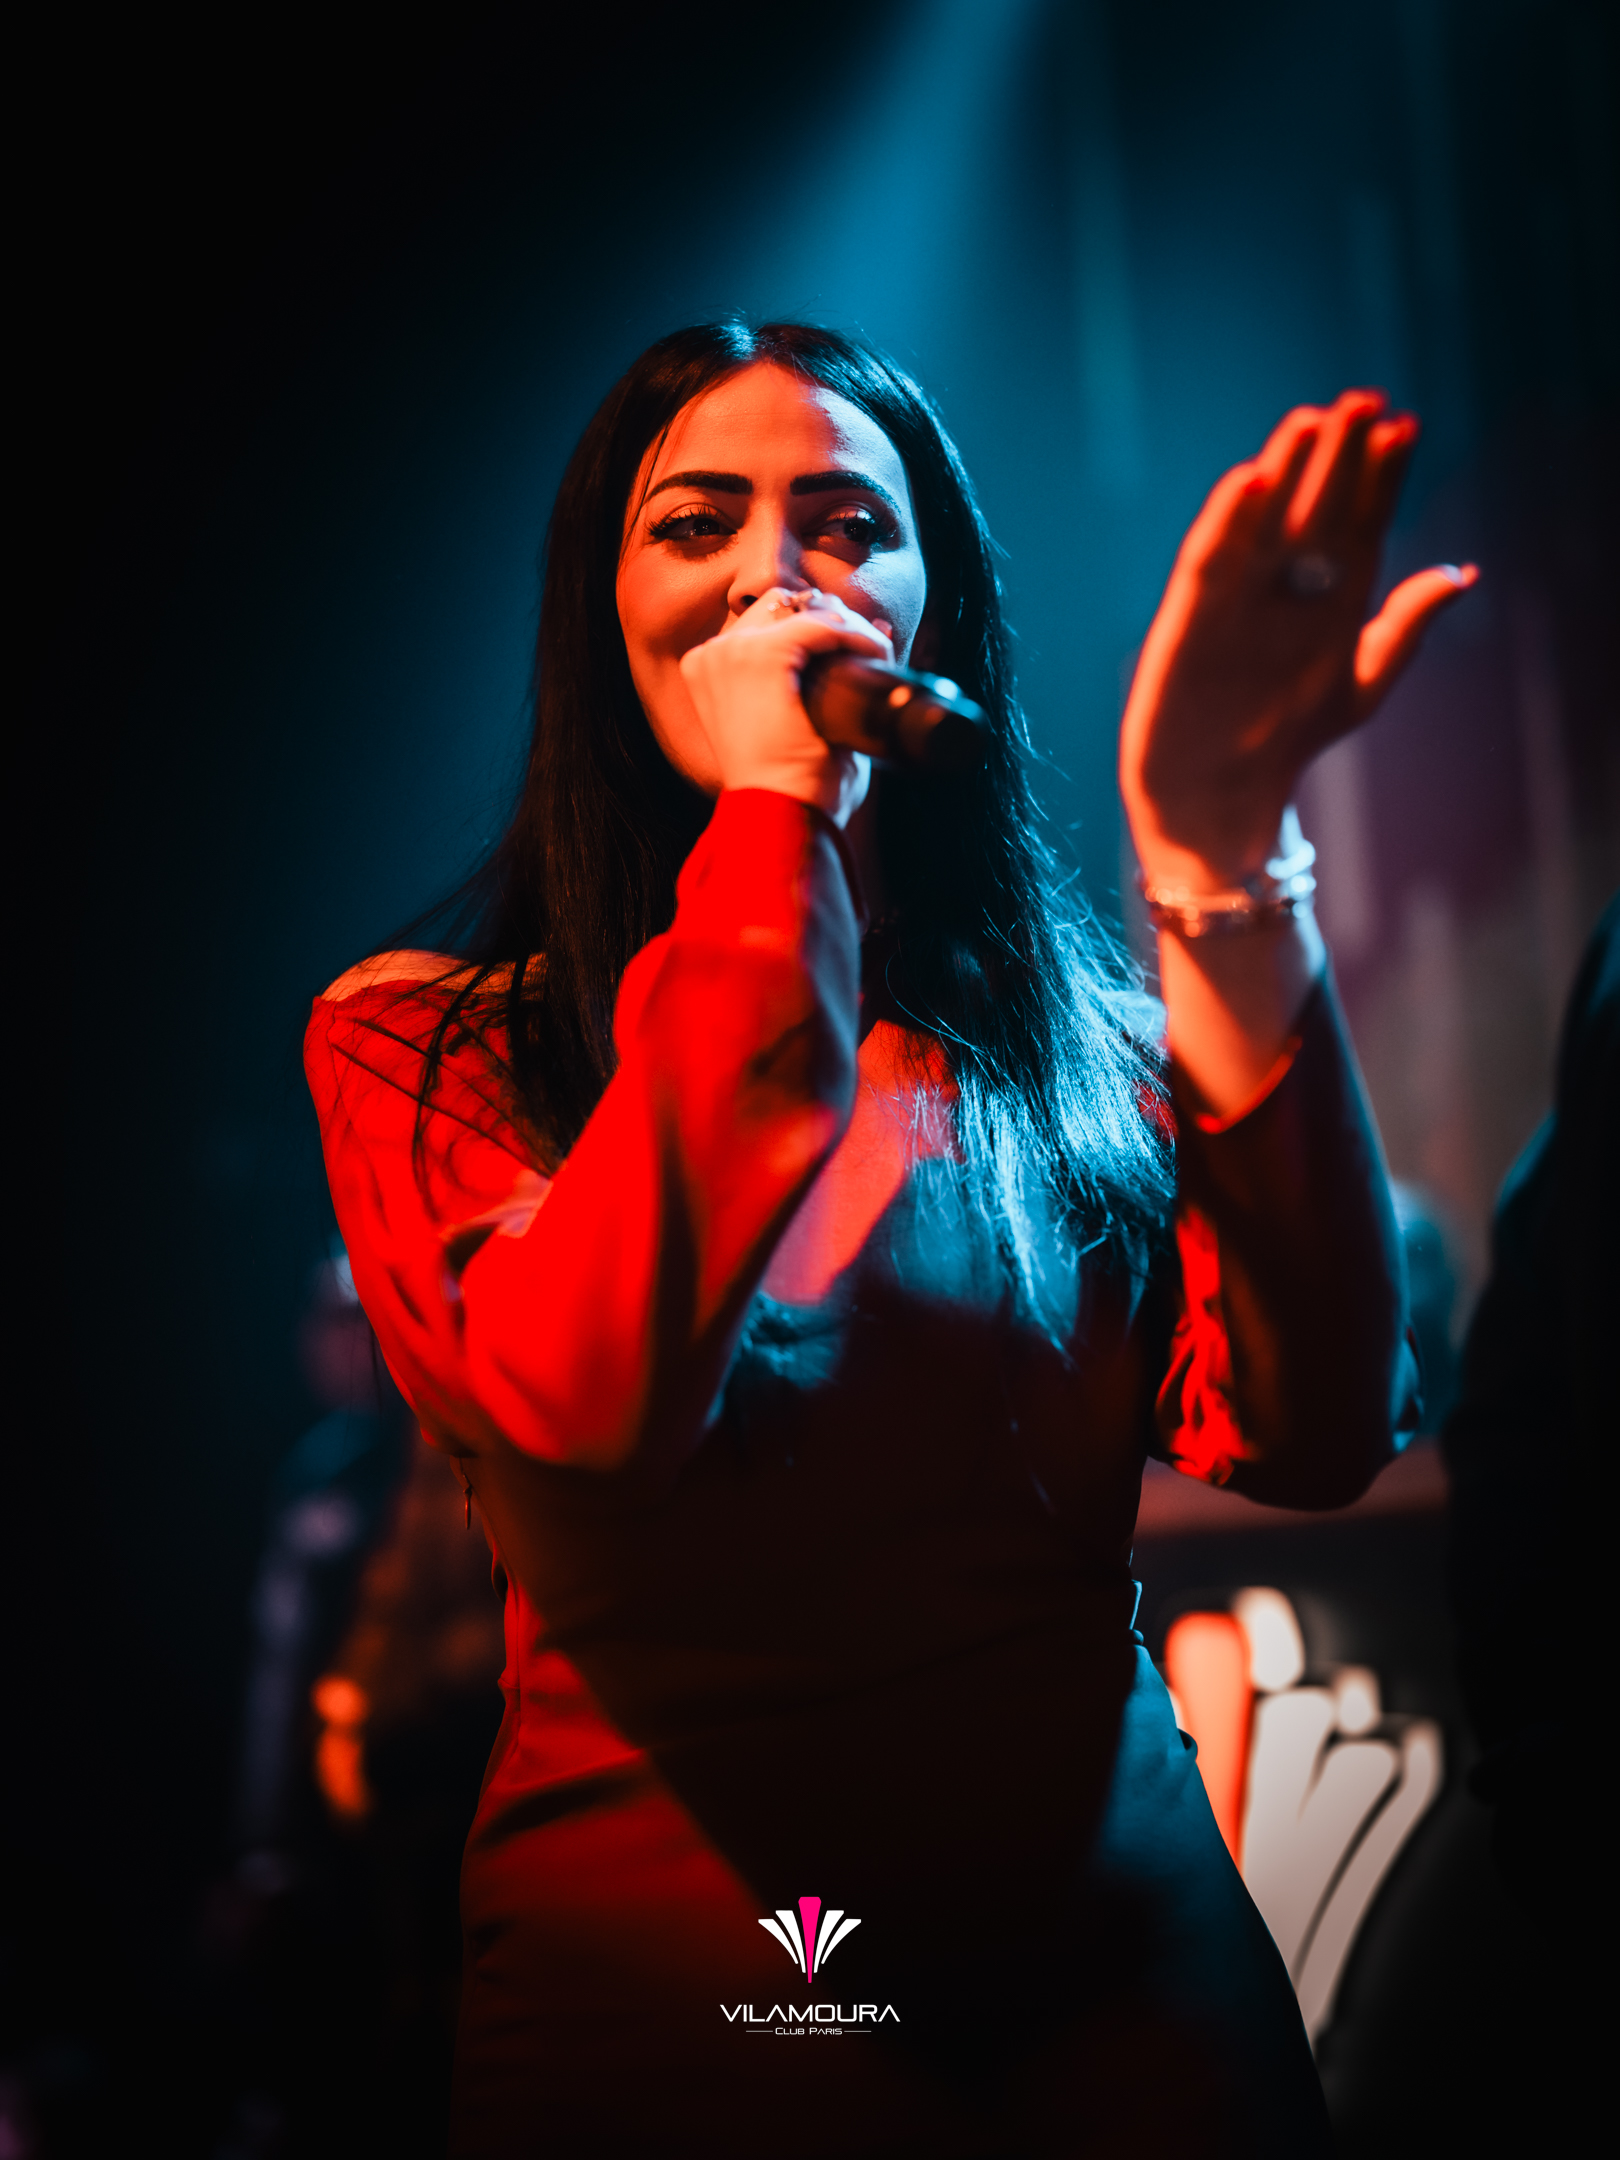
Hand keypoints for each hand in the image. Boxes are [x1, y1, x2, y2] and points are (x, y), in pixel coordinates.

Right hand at [678, 588, 893, 827]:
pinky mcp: (762, 656)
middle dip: (826, 619)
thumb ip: (826, 680)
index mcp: (710, 674)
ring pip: (801, 606)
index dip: (817, 627)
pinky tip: (876, 653)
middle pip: (778, 605)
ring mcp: (732, 652)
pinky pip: (823, 624)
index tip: (857, 648)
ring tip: (872, 653)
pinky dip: (855, 634)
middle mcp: (713, 656)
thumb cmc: (791, 790)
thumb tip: (880, 628)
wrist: (777, 818)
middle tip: (864, 650)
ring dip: (842, 624)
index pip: (765, 623)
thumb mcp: (799, 728)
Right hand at [1120, 390, 1476, 891]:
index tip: (1404, 425)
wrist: (1217, 800)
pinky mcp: (1187, 620)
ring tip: (1313, 419)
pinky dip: (1228, 521)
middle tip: (1363, 400)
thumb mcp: (1361, 686)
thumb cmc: (1286, 743)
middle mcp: (1281, 589)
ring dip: (1287, 468)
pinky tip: (1251, 479)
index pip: (1360, 522)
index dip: (1381, 476)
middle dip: (1339, 456)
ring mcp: (1233, 600)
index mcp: (1329, 601)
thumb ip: (1403, 629)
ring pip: (1263, 520)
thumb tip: (1462, 573)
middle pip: (1314, 507)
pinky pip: (1209, 562)